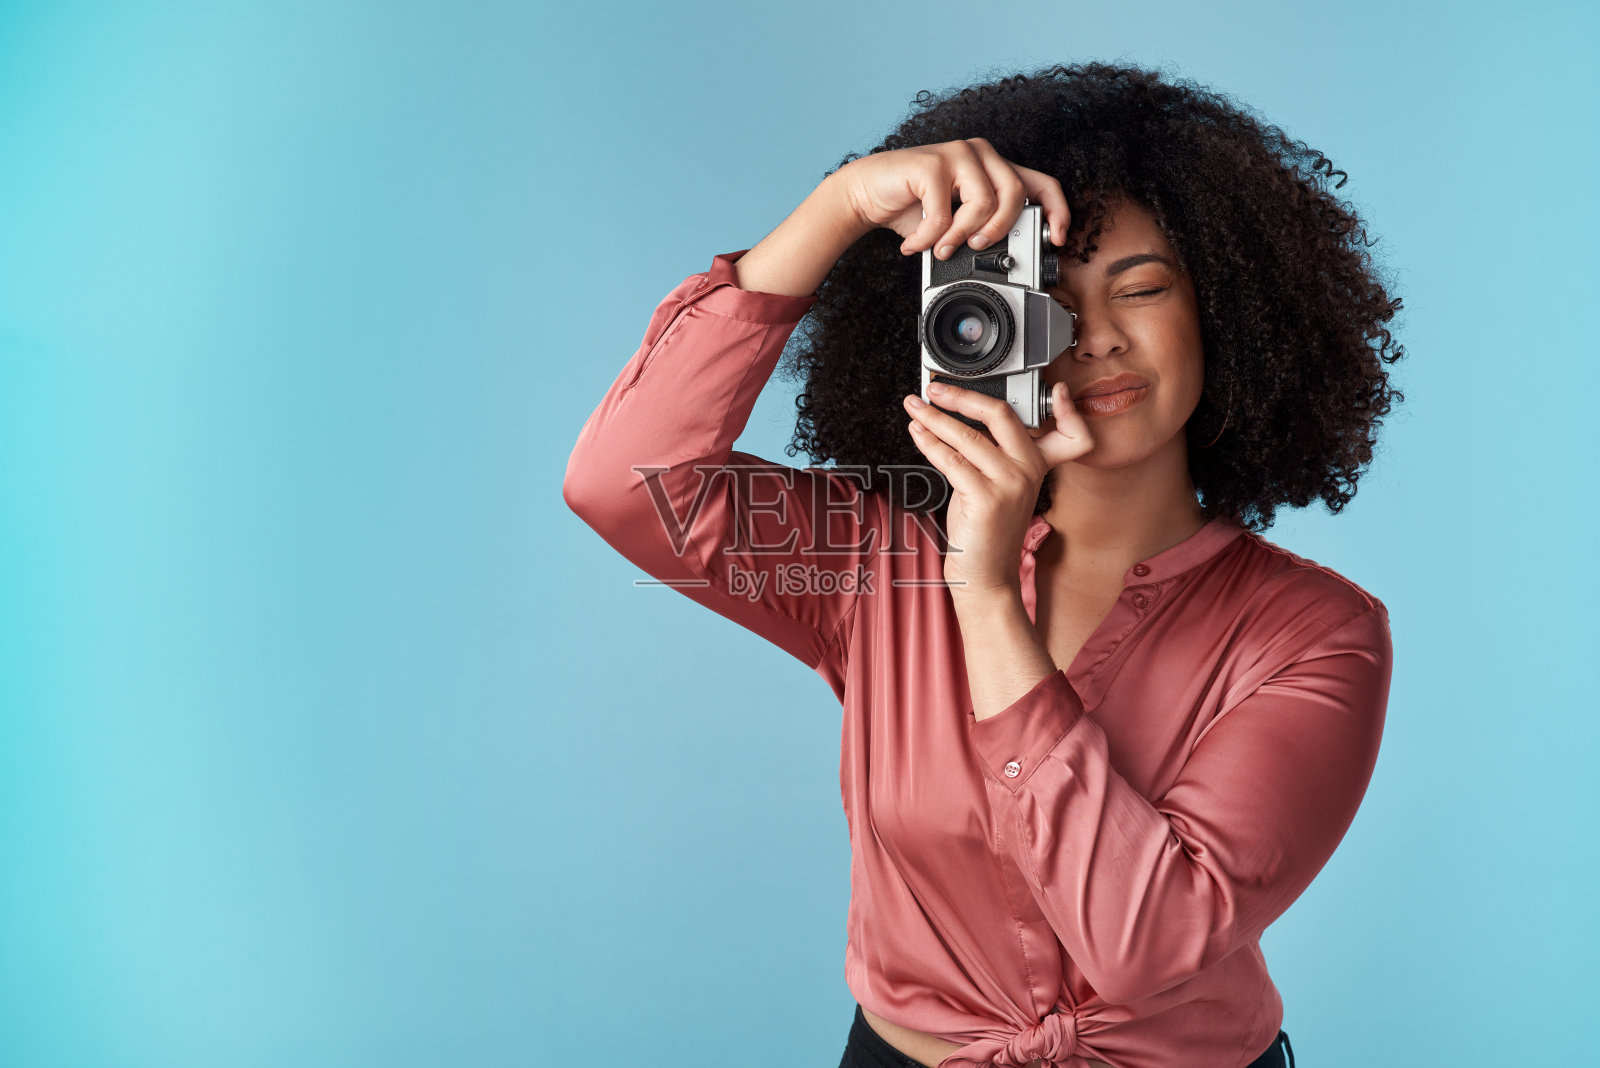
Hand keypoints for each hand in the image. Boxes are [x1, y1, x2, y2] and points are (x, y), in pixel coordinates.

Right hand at [831, 137, 1070, 258]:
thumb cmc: (912, 208)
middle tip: (976, 247)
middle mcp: (980, 154)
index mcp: (993, 168)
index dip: (1057, 212)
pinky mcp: (931, 163)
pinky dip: (928, 238)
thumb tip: (1011, 256)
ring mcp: (956, 154)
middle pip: (1014, 195)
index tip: (1055, 240)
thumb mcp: (957, 221)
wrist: (867, 194)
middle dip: (998, 231)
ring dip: (959, 236)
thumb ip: (983, 227)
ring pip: (983, 204)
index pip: (1042, 183)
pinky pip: (943, 214)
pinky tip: (916, 242)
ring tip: (940, 248)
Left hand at [903, 381, 1093, 597]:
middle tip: (935, 388)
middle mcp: (1030, 472)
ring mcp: (1010, 485)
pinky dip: (929, 443)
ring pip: (966, 436)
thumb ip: (989, 453)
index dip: (1069, 409)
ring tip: (914, 408)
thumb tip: (956, 420)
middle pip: (1001, 415)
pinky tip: (918, 433)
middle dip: (962, 396)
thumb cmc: (986, 531)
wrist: (986, 577)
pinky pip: (951, 460)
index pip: (1067, 431)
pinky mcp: (986, 499)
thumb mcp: (997, 485)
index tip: (1057, 389)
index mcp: (1038, 465)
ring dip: (933, 418)